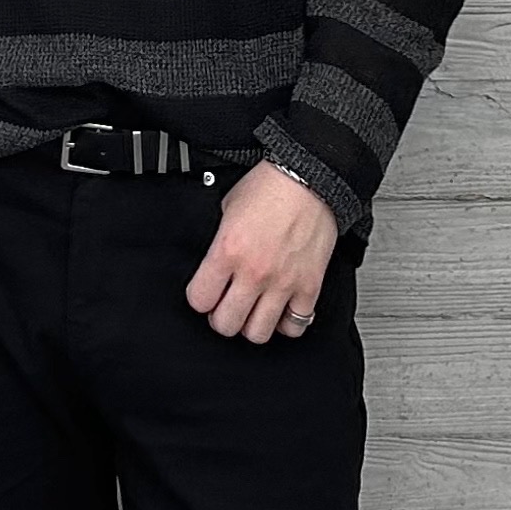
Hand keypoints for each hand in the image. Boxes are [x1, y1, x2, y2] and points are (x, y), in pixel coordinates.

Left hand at [185, 161, 338, 340]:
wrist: (311, 177)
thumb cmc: (271, 185)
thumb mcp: (227, 208)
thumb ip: (220, 242)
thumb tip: (215, 265)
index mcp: (227, 251)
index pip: (199, 300)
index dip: (200, 298)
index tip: (206, 293)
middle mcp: (254, 272)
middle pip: (225, 324)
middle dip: (221, 317)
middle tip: (227, 305)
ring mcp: (283, 282)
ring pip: (258, 333)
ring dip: (252, 324)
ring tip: (253, 310)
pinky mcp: (309, 286)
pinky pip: (295, 324)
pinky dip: (287, 322)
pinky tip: (281, 309)